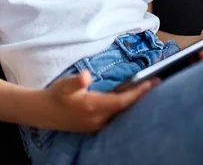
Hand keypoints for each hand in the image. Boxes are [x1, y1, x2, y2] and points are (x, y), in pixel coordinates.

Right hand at [40, 69, 159, 132]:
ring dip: (135, 102)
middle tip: (158, 83)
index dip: (138, 93)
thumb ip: (76, 81)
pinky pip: (115, 116)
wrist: (44, 112)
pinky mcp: (95, 125)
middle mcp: (98, 119)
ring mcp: (97, 124)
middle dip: (142, 96)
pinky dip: (125, 106)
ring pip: (122, 113)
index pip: (122, 101)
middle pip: (126, 109)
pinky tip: (130, 99)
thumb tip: (86, 76)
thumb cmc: (56, 95)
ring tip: (148, 89)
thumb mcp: (64, 85)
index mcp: (93, 107)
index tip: (153, 82)